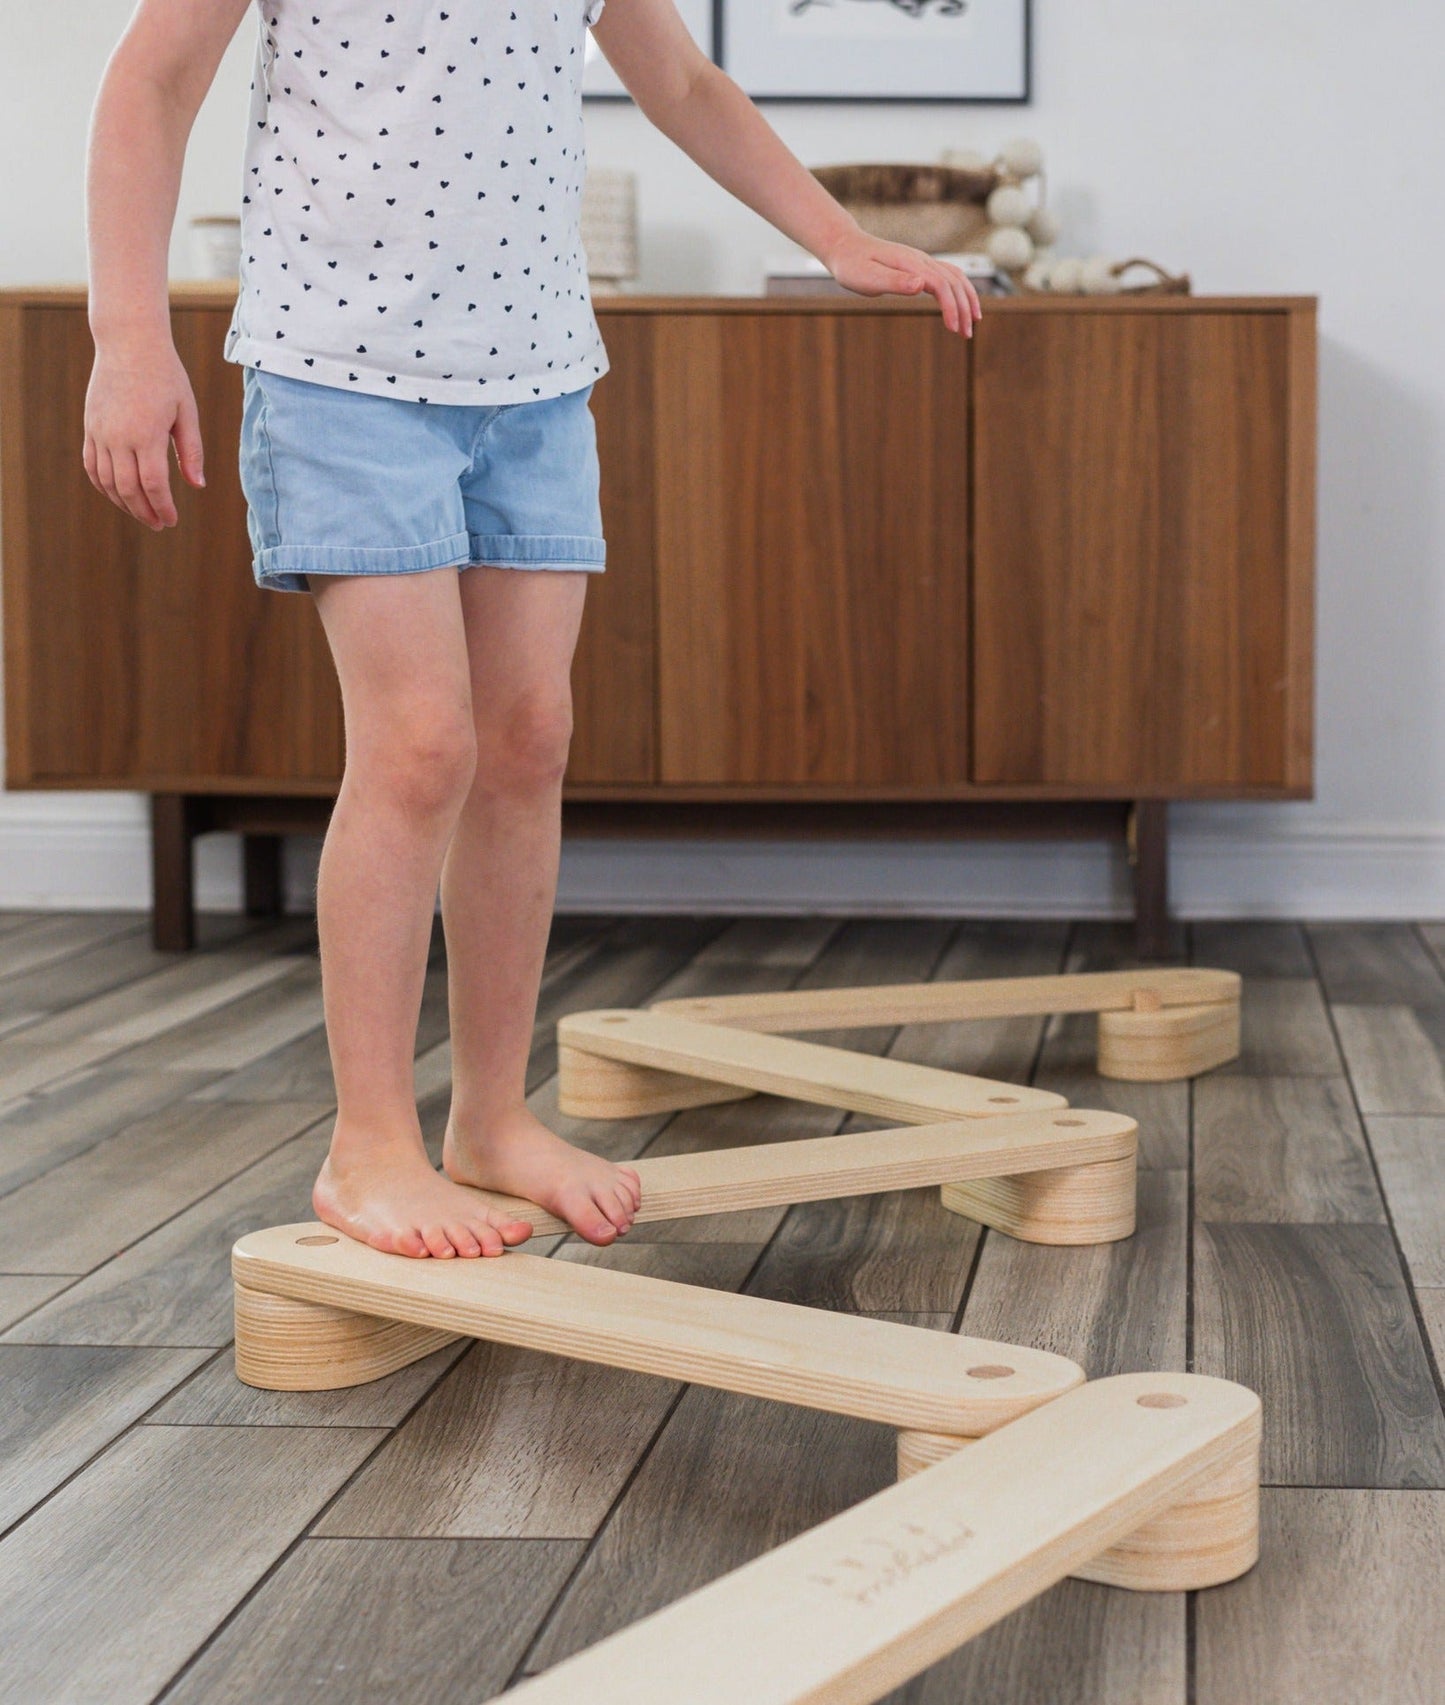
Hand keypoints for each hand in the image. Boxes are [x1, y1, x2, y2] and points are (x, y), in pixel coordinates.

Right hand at [83, 337, 205, 530]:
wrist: (128, 343)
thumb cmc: (165, 376)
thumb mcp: (186, 411)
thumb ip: (191, 450)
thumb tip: (197, 486)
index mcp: (147, 434)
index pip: (153, 485)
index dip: (163, 507)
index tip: (171, 520)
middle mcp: (118, 436)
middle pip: (128, 489)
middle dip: (144, 512)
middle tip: (158, 524)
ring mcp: (100, 432)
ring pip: (107, 481)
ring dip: (124, 503)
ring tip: (141, 513)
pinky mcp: (90, 426)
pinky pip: (91, 465)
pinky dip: (102, 485)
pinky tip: (118, 494)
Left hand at [822, 229, 981, 336]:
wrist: (845, 247)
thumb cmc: (852, 266)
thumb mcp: (869, 277)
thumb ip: (895, 281)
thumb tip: (922, 284)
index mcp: (911, 263)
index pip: (941, 284)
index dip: (951, 307)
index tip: (953, 329)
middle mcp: (921, 260)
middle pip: (954, 282)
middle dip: (964, 308)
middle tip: (966, 336)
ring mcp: (921, 262)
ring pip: (955, 277)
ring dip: (967, 299)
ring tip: (972, 323)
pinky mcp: (918, 266)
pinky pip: (947, 276)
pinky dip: (958, 290)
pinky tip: (961, 304)